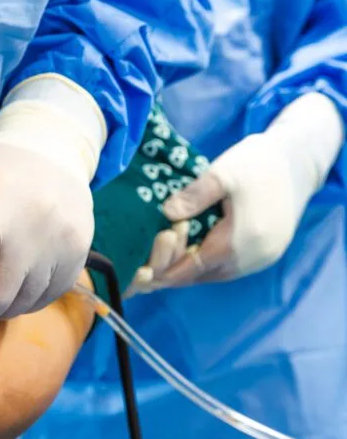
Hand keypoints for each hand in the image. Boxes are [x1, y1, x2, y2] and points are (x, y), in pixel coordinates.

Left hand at [136, 93, 343, 287]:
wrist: (299, 162)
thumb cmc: (258, 163)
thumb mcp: (222, 172)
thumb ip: (194, 195)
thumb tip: (167, 214)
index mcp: (238, 241)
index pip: (191, 269)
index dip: (163, 270)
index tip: (138, 268)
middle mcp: (251, 258)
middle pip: (200, 276)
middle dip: (171, 270)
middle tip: (144, 262)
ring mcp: (261, 259)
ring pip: (214, 274)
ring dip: (189, 268)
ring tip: (162, 256)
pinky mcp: (266, 255)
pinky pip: (228, 268)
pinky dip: (206, 263)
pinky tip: (190, 248)